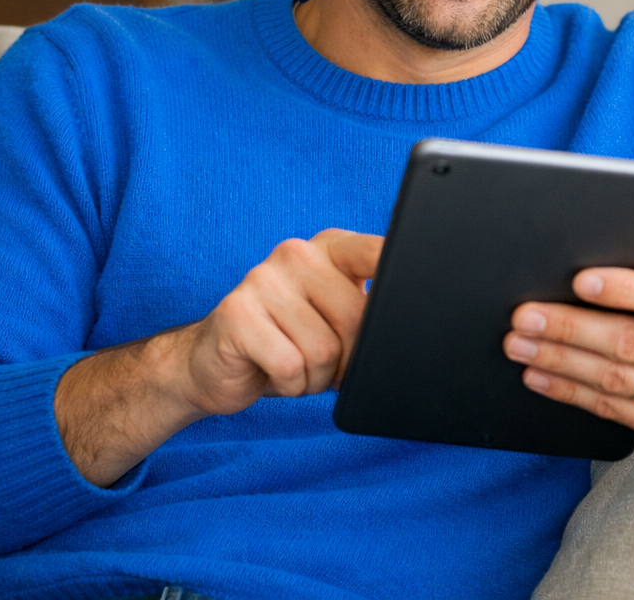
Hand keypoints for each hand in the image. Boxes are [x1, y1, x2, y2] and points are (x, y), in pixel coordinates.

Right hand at [55, 228, 381, 485]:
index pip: (378, 252)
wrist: (213, 363)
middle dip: (349, 359)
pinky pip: (291, 366)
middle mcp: (297, 254)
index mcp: (329, 248)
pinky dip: (289, 385)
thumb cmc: (286, 344)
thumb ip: (367, 312)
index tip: (420, 290)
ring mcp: (262, 279)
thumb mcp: (333, 321)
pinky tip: (270, 371)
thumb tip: (405, 330)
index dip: (401, 276)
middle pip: (358, 319)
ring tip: (293, 363)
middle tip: (323, 362)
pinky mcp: (237, 313)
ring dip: (315, 377)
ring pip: (325, 350)